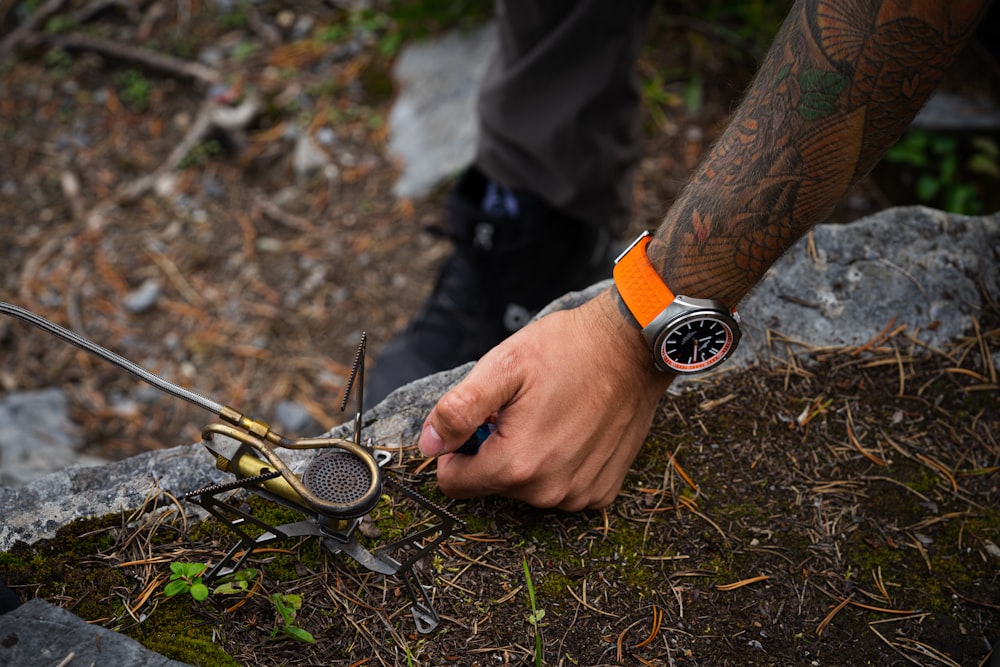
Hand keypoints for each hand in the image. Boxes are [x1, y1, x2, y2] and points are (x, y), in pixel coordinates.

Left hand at [418, 289, 674, 509]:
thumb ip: (458, 410)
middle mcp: (548, 492)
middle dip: (495, 449)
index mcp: (517, 465)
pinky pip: (561, 489)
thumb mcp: (502, 366)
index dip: (458, 449)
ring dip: (529, 458)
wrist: (633, 346)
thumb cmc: (568, 350)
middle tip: (520, 409)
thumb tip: (429, 445)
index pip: (454, 483)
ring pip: (526, 488)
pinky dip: (560, 465)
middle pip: (492, 484)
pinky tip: (575, 430)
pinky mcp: (602, 492)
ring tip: (550, 415)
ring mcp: (579, 496)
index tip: (482, 419)